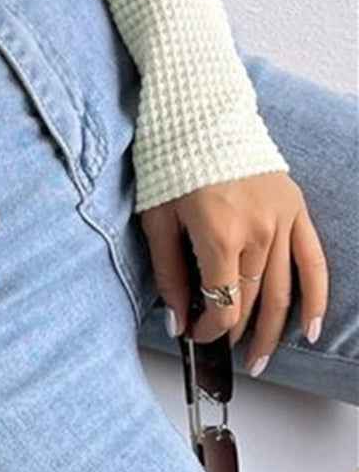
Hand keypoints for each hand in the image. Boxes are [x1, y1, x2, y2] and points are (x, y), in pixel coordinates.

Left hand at [139, 171, 328, 372]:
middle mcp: (257, 232)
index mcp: (219, 235)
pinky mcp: (295, 208)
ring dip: (274, 329)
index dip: (209, 331)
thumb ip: (168, 273)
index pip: (223, 304)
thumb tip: (177, 319)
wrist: (200, 113)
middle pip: (252, 300)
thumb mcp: (156, 219)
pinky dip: (315, 298)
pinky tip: (310, 328)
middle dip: (236, 332)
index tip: (195, 337)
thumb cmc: (169, 163)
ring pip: (282, 289)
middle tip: (224, 352)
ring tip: (262, 358)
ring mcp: (281, 220)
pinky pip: (313, 262)